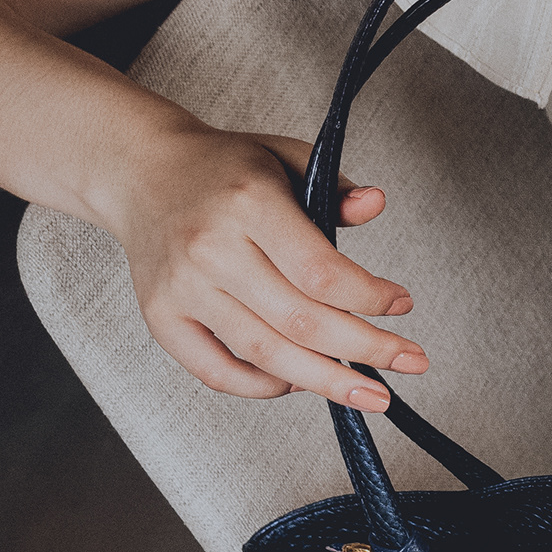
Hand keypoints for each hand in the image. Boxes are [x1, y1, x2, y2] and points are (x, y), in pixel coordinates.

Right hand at [104, 119, 427, 408]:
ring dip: (327, 381)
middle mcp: (212, 250)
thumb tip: (376, 204)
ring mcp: (183, 290)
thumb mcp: (284, 156)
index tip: (403, 304)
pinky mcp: (162, 319)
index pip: (321, 272)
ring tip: (371, 394)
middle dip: (366, 349)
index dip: (370, 298)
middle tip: (411, 362)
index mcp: (249, 203)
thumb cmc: (223, 168)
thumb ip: (333, 185)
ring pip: (266, 354)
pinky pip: (217, 372)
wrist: (140, 173)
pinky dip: (263, 388)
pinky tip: (302, 384)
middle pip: (302, 321)